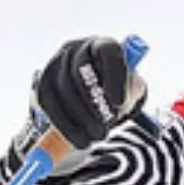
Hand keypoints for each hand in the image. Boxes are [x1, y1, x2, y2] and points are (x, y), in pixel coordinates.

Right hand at [31, 36, 146, 150]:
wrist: (93, 93)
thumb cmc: (116, 89)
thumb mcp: (129, 88)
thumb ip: (131, 93)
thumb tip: (141, 119)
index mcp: (103, 44)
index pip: (109, 53)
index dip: (114, 77)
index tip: (120, 103)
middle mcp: (76, 48)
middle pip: (81, 73)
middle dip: (94, 105)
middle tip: (105, 129)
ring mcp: (55, 63)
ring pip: (64, 90)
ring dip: (80, 119)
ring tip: (97, 137)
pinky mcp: (42, 82)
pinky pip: (49, 103)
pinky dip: (65, 125)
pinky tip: (80, 140)